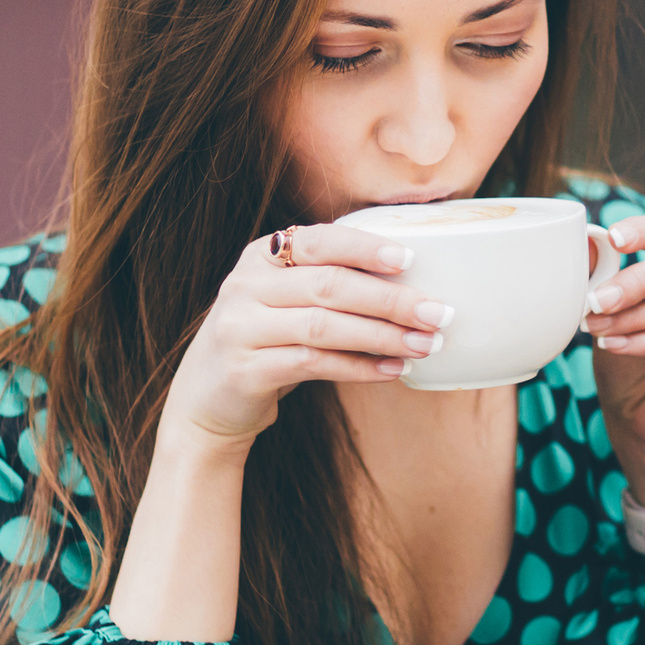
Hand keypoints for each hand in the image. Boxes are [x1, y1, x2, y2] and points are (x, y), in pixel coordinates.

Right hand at [164, 224, 451, 446]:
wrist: (206, 403)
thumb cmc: (265, 345)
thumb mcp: (284, 303)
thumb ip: (325, 284)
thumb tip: (410, 284)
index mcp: (259, 257)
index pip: (318, 241)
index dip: (364, 248)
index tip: (410, 259)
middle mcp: (245, 286)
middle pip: (329, 286)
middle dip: (391, 299)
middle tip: (438, 313)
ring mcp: (241, 328)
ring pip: (325, 326)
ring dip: (383, 335)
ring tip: (426, 345)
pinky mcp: (245, 370)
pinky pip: (314, 364)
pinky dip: (360, 367)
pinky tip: (393, 370)